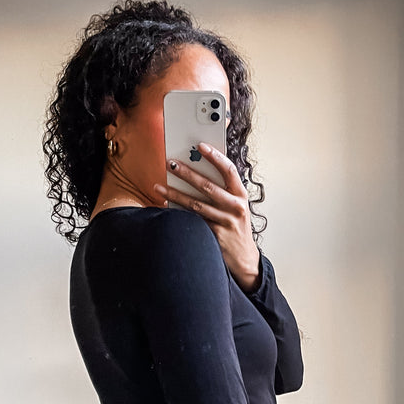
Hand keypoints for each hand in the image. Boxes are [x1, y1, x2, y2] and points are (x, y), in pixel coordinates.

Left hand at [153, 144, 260, 291]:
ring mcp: (225, 222)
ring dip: (175, 194)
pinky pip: (193, 221)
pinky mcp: (215, 235)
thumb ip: (223, 190)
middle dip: (186, 173)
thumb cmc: (235, 226)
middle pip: (207, 186)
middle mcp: (236, 207)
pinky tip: (165, 207)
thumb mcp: (236, 206)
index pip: (229, 170)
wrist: (244, 258)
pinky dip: (178, 213)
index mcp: (241, 195)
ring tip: (159, 186)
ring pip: (195, 204)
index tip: (200, 145)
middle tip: (170, 163)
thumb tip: (197, 169)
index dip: (215, 156)